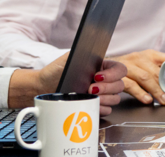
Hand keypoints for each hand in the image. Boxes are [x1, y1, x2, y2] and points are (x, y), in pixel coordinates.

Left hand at [9, 54, 126, 115]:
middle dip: (106, 88)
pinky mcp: (95, 106)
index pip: (120, 69)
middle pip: (120, 85)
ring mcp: (101, 95)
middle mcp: (105, 80)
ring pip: (116, 98)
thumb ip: (82, 54)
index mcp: (102, 67)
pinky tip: (90, 104)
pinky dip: (101, 108)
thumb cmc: (57, 70)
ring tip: (89, 96)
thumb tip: (92, 53)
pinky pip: (108, 111)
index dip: (113, 74)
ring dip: (105, 99)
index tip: (97, 76)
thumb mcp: (68, 58)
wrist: (44, 86)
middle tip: (90, 88)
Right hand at [108, 50, 164, 105]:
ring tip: (163, 100)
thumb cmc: (128, 69)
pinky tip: (147, 99)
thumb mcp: (144, 66)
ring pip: (144, 77)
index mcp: (149, 55)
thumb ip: (159, 71)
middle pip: (156, 71)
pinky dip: (139, 93)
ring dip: (155, 90)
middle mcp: (138, 58)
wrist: (101, 67)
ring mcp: (127, 66)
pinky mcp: (117, 76)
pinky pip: (130, 84)